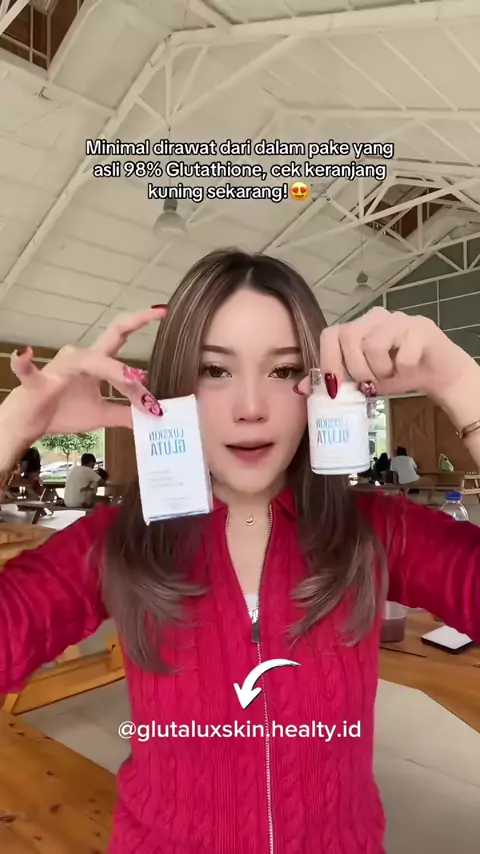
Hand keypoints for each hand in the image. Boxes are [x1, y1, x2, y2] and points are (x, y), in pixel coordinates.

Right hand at [0, 308, 165, 452]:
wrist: (30, 424)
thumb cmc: (62, 411)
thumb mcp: (100, 414)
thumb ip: (124, 413)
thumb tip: (152, 416)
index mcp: (95, 362)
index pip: (120, 338)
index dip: (139, 323)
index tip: (163, 311)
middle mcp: (79, 358)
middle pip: (110, 341)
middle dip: (132, 330)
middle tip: (156, 325)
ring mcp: (58, 368)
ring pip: (89, 361)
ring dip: (113, 371)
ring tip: (135, 382)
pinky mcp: (36, 383)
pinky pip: (29, 371)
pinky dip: (25, 363)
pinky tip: (25, 355)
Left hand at [299, 307, 477, 401]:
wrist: (437, 373)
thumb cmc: (396, 374)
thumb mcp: (361, 382)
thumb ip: (335, 381)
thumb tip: (300, 389)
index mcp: (357, 328)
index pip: (330, 334)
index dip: (328, 361)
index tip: (335, 388)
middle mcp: (374, 317)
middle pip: (349, 336)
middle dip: (355, 369)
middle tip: (369, 386)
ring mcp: (398, 319)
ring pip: (374, 344)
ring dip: (381, 371)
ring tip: (391, 375)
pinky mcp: (421, 328)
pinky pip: (402, 354)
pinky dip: (404, 370)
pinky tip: (410, 370)